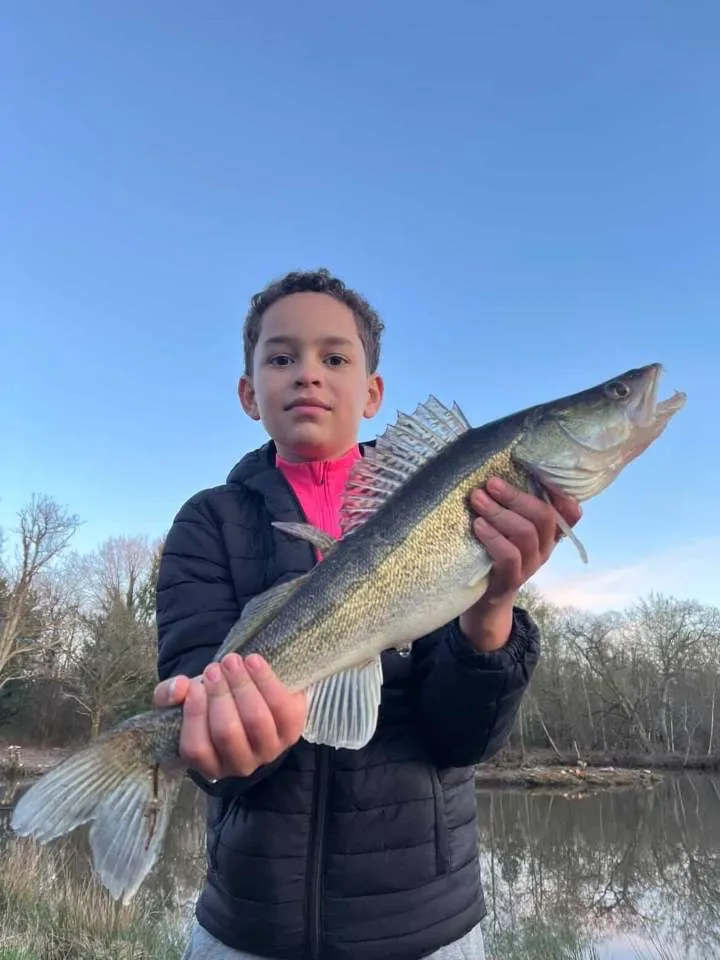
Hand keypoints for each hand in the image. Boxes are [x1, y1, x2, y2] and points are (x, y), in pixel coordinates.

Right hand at [153, 653, 306, 780]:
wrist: (254, 694)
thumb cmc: (214, 703)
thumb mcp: (187, 700)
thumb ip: (169, 694)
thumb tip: (178, 687)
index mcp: (210, 765)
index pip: (196, 748)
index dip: (194, 715)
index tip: (194, 685)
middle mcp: (241, 765)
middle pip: (228, 733)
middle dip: (219, 695)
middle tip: (214, 667)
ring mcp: (270, 750)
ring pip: (255, 720)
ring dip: (242, 686)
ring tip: (232, 661)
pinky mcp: (292, 730)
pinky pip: (281, 708)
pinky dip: (266, 681)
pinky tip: (254, 661)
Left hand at [459, 477, 580, 650]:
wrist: (484, 602)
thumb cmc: (493, 554)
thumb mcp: (507, 529)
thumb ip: (512, 508)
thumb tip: (497, 471)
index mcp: (548, 533)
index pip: (570, 512)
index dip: (562, 492)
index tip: (540, 472)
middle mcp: (544, 548)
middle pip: (543, 516)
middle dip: (517, 496)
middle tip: (491, 482)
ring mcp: (530, 565)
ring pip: (525, 533)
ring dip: (499, 512)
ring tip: (478, 499)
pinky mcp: (511, 580)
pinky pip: (508, 556)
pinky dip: (492, 537)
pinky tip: (478, 525)